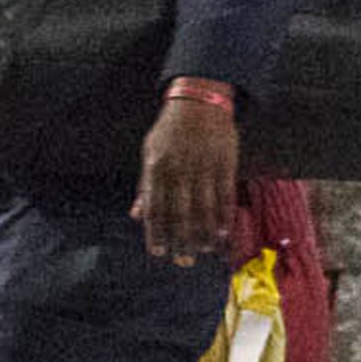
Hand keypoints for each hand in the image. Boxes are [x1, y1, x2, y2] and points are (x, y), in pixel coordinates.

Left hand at [136, 90, 240, 261]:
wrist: (199, 100)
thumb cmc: (170, 129)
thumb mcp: (150, 152)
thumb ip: (145, 186)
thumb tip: (136, 216)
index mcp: (157, 167)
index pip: (155, 207)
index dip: (156, 232)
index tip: (159, 253)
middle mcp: (179, 168)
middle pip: (180, 212)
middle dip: (181, 240)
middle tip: (183, 261)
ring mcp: (203, 166)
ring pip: (203, 208)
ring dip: (203, 233)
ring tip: (203, 250)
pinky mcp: (224, 162)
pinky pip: (224, 195)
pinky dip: (223, 216)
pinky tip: (222, 233)